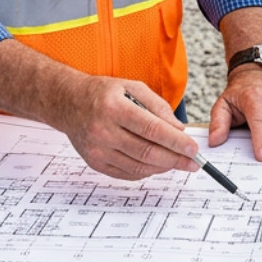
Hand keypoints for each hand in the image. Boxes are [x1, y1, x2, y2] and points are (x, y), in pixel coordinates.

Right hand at [43, 72, 198, 180]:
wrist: (68, 103)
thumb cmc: (103, 93)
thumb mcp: (133, 87)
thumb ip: (158, 107)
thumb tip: (179, 130)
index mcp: (114, 107)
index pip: (152, 129)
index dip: (175, 142)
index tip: (193, 149)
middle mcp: (103, 130)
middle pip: (146, 151)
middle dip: (175, 159)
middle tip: (192, 162)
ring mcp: (97, 149)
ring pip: (138, 166)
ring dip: (162, 167)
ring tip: (177, 162)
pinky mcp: (94, 162)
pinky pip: (126, 174)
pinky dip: (146, 171)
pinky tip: (157, 164)